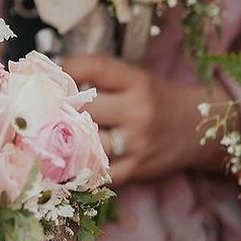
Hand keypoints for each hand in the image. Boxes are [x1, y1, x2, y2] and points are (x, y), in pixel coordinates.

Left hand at [60, 54, 225, 186]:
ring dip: (66, 138)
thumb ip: (100, 77)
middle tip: (42, 107)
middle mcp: (138, 111)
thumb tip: (51, 77)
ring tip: (46, 134)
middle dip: (60, 106)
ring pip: (88, 141)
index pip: (93, 68)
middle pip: (85, 107)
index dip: (66, 69)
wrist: (199, 130)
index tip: (51, 74)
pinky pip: (99, 173)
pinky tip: (63, 161)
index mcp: (137, 81)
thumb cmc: (156, 100)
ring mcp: (137, 143)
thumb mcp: (135, 78)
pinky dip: (79, 168)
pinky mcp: (137, 170)